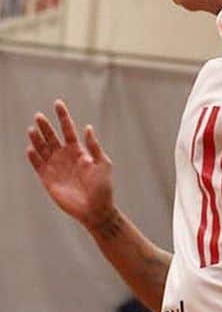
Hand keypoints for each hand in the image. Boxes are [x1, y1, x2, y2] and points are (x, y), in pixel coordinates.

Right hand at [27, 100, 113, 228]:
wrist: (95, 209)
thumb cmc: (102, 186)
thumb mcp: (102, 163)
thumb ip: (93, 146)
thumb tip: (87, 127)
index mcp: (79, 150)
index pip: (68, 129)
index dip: (63, 116)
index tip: (57, 103)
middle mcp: (66, 156)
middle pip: (53, 138)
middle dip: (46, 126)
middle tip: (38, 115)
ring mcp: (56, 168)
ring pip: (44, 150)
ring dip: (37, 140)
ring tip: (31, 129)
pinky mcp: (48, 180)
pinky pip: (39, 167)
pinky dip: (34, 158)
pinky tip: (30, 149)